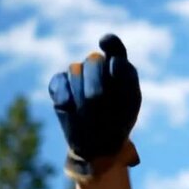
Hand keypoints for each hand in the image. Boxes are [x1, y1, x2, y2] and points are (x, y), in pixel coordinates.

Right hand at [48, 34, 140, 182]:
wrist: (100, 144)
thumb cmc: (120, 121)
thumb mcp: (130, 103)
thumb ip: (125, 80)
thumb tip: (112, 60)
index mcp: (119, 68)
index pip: (114, 47)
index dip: (110, 45)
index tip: (107, 50)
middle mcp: (99, 66)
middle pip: (94, 60)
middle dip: (95, 79)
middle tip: (96, 98)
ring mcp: (78, 74)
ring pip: (76, 70)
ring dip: (81, 92)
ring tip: (89, 113)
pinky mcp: (61, 85)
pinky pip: (59, 81)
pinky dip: (63, 93)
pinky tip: (68, 105)